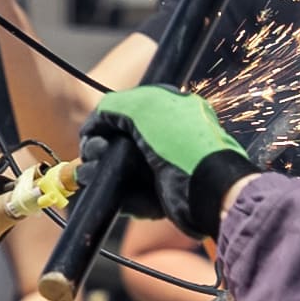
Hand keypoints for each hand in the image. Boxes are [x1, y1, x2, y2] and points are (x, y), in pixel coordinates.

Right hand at [91, 81, 254, 227]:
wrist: (208, 189)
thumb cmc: (184, 143)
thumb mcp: (146, 107)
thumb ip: (115, 105)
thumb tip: (97, 120)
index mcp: (167, 109)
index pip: (124, 111)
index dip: (103, 122)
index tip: (91, 132)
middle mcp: (164, 136)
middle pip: (116, 141)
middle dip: (98, 148)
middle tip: (96, 153)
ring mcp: (162, 167)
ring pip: (118, 169)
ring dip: (100, 171)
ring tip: (95, 174)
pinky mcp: (160, 195)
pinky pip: (129, 195)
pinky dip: (119, 195)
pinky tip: (113, 191)